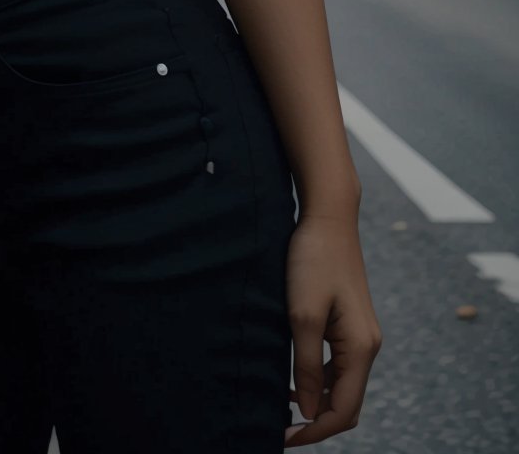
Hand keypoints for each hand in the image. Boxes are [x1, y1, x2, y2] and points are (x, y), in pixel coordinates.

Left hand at [283, 213, 381, 444]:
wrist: (328, 216)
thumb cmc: (313, 261)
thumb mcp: (303, 315)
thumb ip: (308, 366)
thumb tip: (310, 412)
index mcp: (361, 348)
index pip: (343, 410)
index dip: (315, 431)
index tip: (282, 439)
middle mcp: (367, 347)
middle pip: (347, 404)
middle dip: (317, 423)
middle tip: (280, 431)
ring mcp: (360, 335)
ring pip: (342, 386)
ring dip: (317, 403)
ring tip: (282, 412)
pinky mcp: (349, 324)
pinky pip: (338, 366)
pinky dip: (319, 382)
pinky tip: (294, 382)